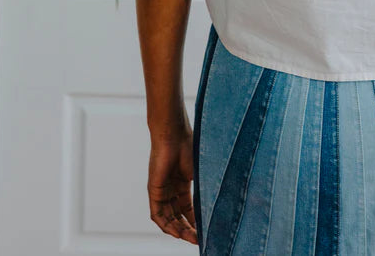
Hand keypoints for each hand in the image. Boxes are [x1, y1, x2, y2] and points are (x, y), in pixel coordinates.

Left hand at [147, 130, 197, 244]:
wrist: (174, 134)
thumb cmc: (189, 146)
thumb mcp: (200, 171)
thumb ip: (205, 187)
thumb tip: (220, 203)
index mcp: (182, 183)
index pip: (188, 209)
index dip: (196, 221)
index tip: (205, 231)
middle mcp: (171, 189)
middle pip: (178, 216)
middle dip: (188, 229)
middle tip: (198, 239)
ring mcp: (162, 190)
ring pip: (168, 218)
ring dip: (178, 230)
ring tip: (190, 238)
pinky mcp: (154, 190)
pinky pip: (157, 214)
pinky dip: (166, 225)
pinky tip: (176, 232)